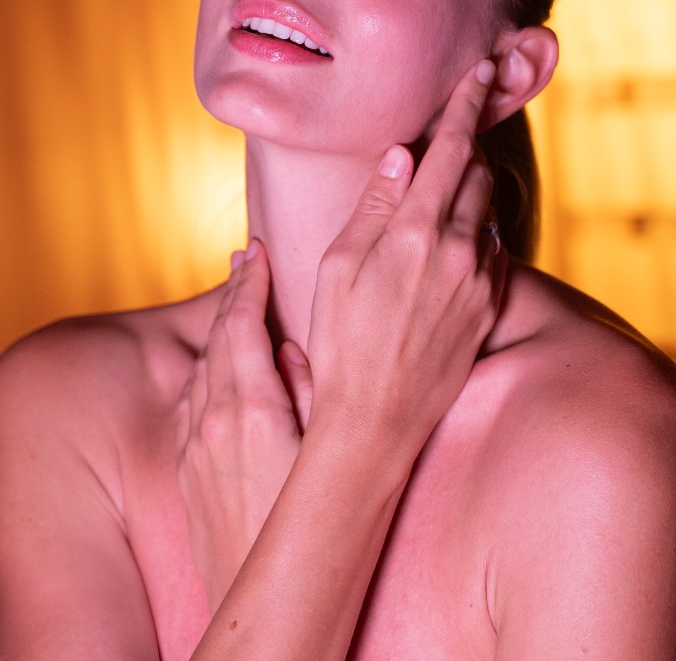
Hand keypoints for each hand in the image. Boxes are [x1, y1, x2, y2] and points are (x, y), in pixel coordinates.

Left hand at [175, 243, 311, 612]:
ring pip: (200, 366)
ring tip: (236, 305)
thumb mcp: (323, 450)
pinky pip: (189, 401)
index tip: (255, 251)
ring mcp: (193, 443)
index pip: (240, 324)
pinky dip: (205, 370)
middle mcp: (214, 419)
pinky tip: (218, 367)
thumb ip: (312, 391)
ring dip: (218, 331)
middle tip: (246, 262)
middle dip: (232, 295)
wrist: (260, 592)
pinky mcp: (184, 466)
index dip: (248, 282)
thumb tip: (294, 349)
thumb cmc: (308, 527)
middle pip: (216, 336)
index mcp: (253, 408)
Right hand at [307, 60, 506, 456]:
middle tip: (458, 121)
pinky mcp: (489, 304)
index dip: (467, 103)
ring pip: (489, 207)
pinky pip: (495, 246)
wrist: (376, 420)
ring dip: (472, 185)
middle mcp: (461, 249)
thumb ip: (375, 204)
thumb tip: (402, 154)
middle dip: (468, 140)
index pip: (451, 148)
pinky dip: (478, 226)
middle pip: (478, 171)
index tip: (483, 69)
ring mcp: (481, 279)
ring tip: (445, 182)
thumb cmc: (341, 340)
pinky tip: (451, 237)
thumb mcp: (339, 265)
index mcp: (418, 231)